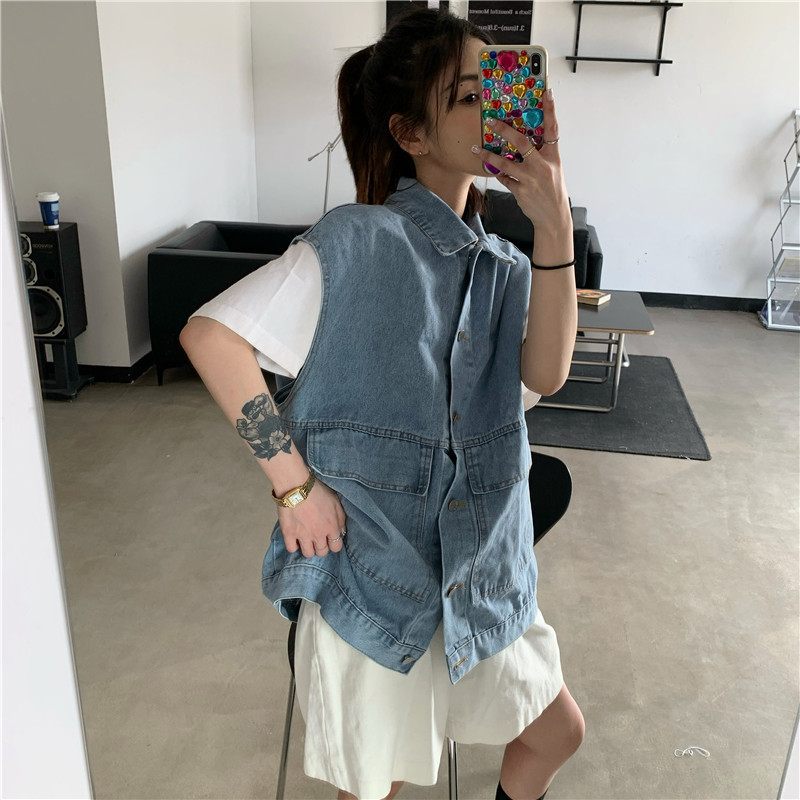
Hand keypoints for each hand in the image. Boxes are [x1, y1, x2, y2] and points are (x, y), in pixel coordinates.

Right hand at [277, 478, 346, 558]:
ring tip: (306, 540)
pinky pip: (292, 549)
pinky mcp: (289, 534)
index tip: (330, 538)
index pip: (336, 547)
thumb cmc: (317, 491)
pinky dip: (293, 546)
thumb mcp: (336, 502)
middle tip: (317, 538)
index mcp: (331, 527)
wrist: (296, 487)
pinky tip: (295, 539)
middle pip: (322, 552)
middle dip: (321, 546)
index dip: (333, 544)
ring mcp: (303, 536)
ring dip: (309, 548)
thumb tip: (341, 531)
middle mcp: (318, 535)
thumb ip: (340, 518)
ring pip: (308, 554)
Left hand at [473, 88, 570, 231]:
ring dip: (489, 155)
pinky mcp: (521, 191)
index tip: (548, 92)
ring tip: (476, 149)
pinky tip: (488, 167)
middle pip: (522, 143)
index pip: (553, 128)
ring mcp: (530, 179)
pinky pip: (504, 179)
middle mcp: (542, 166)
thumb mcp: (553, 169)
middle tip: (490, 121)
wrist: (553, 217)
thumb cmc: (552, 190)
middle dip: (505, 130)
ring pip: (505, 163)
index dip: (551, 110)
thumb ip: (542, 154)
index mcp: (554, 157)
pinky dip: (496, 173)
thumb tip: (523, 140)